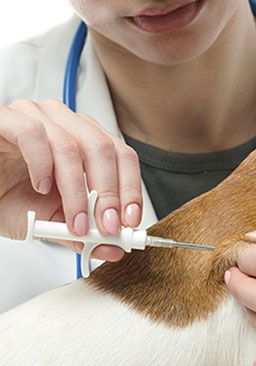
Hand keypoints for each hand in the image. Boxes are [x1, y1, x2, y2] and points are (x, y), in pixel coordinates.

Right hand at [0, 99, 142, 260]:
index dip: (130, 189)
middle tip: (106, 226)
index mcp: (84, 141)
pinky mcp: (7, 119)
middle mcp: (65, 124)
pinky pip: (33, 134)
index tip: (130, 220)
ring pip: (72, 145)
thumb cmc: (8, 196)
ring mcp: (36, 116)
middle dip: (109, 193)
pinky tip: (41, 187)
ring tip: (74, 220)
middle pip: (103, 149)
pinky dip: (42, 165)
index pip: (122, 156)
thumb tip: (115, 248)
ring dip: (77, 191)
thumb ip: (84, 233)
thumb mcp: (51, 221)